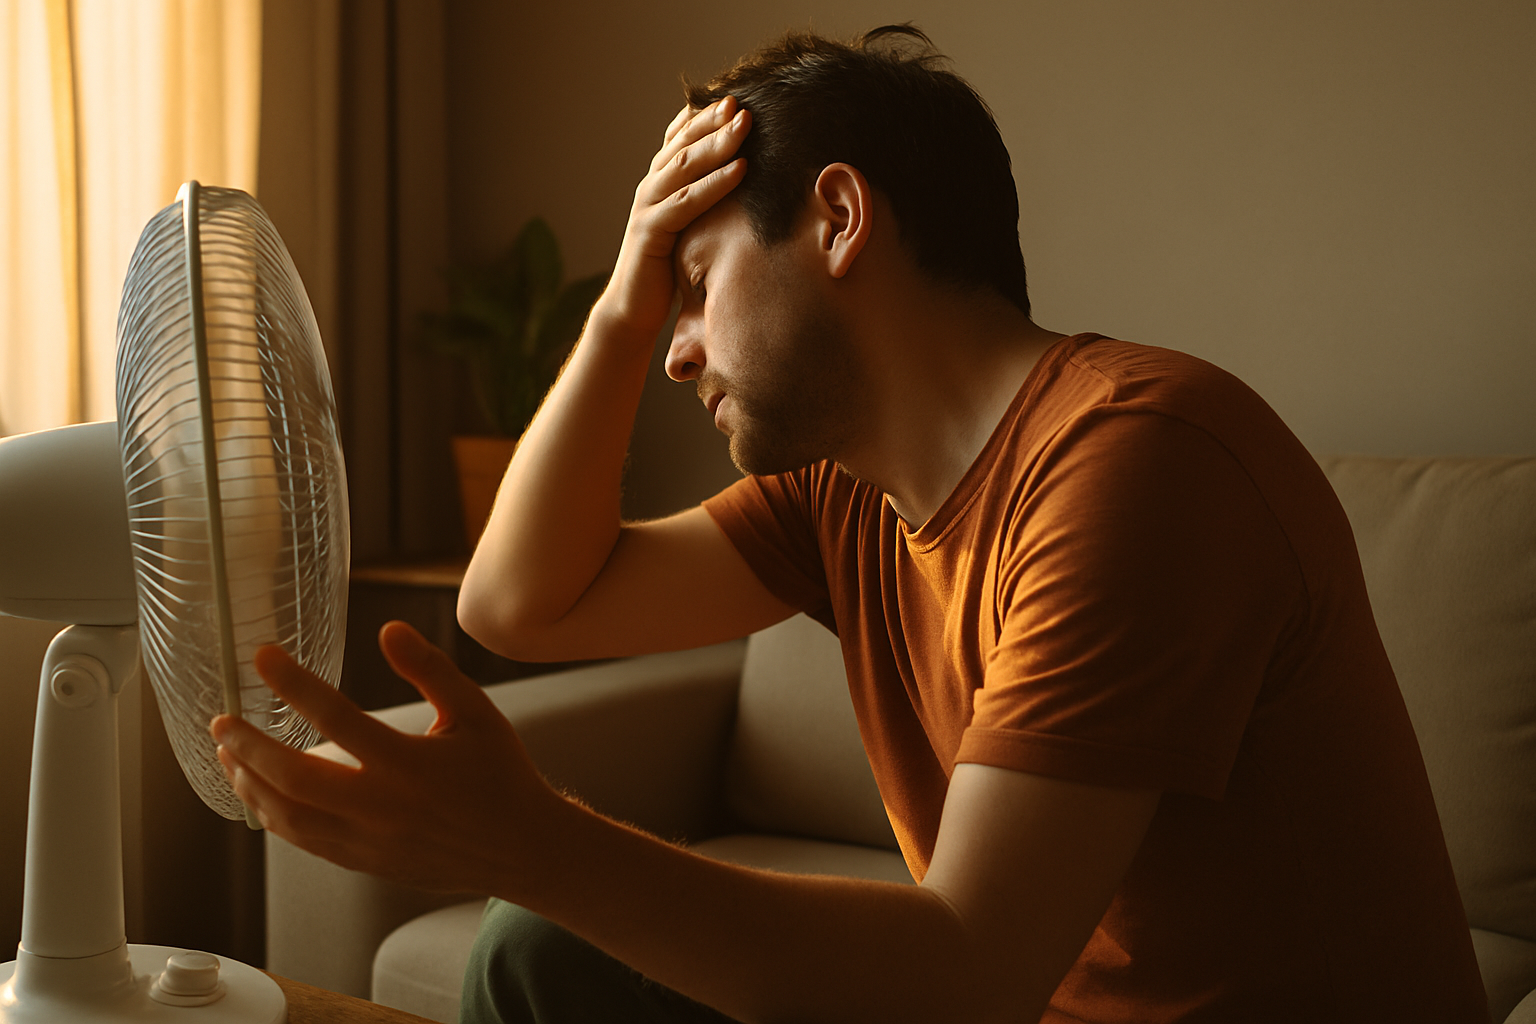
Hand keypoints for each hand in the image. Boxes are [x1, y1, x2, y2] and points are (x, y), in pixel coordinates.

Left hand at [211, 621, 562, 895]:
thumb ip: (430, 670)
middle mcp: (382, 806)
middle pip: (294, 778)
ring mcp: (368, 841)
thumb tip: (388, 629)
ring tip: (229, 756)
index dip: (294, 683)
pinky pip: (305, 842)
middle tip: (222, 721)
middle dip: (249, 747)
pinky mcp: (364, 862)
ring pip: (289, 817)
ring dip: (252, 785)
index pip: (337, 717)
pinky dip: (275, 817)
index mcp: (409, 763)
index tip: (263, 657)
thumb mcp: (475, 712)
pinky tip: (262, 795)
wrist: (521, 850)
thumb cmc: (500, 775)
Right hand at [594, 95, 750, 341]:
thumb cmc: (665, 268)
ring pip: (683, 167)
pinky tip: (740, 171)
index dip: (704, 117)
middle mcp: (650, 188)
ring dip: (717, 144)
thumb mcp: (686, 227)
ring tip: (745, 126)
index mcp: (658, 183)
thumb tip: (739, 179)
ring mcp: (648, 208)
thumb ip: (700, 200)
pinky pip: (686, 202)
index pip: (679, 139)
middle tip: (744, 104)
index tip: (735, 98)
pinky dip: (714, 184)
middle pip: (683, 144)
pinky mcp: (651, 232)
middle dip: (714, 121)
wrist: (632, 307)